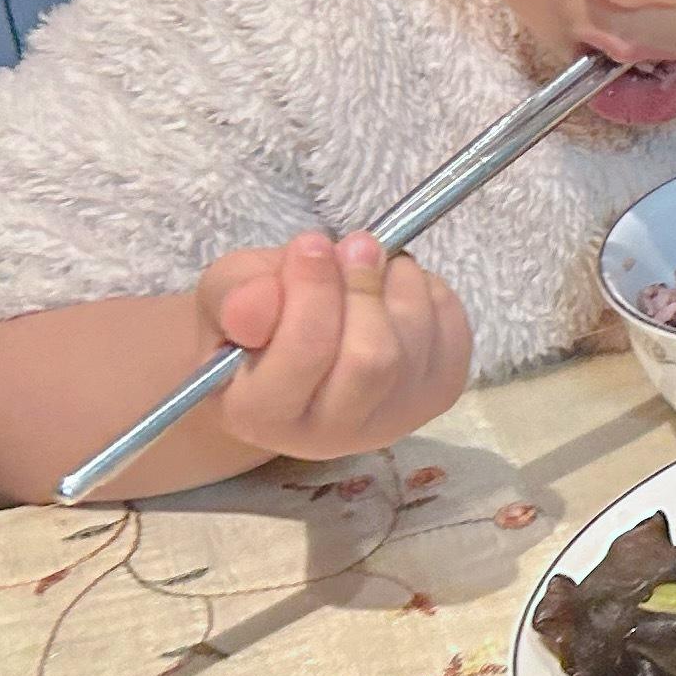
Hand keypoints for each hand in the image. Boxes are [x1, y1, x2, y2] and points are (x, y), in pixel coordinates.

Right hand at [192, 229, 475, 462]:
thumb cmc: (251, 325)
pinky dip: (431, 291)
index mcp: (261, 416)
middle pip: (371, 360)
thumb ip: (233, 299)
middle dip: (364, 288)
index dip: (313, 291)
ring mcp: (395, 418)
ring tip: (370, 258)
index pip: (305, 354)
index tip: (311, 241)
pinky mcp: (439, 395)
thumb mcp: (222, 300)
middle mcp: (331, 434)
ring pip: (415, 342)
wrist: (293, 359)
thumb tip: (256, 302)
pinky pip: (452, 332)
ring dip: (398, 282)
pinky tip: (396, 282)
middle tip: (355, 243)